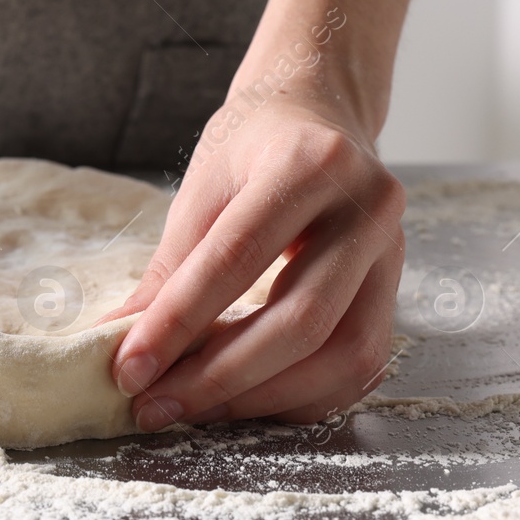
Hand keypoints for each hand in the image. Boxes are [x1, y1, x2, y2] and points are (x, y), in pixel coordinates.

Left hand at [106, 84, 404, 429]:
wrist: (320, 112)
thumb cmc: (255, 144)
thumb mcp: (202, 186)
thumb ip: (170, 267)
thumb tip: (120, 341)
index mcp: (309, 165)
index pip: (237, 260)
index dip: (178, 323)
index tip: (128, 368)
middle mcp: (366, 209)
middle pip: (301, 321)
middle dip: (219, 377)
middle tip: (154, 405)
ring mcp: (394, 252)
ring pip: (341, 356)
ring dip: (260, 397)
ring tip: (191, 408)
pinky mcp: (398, 289)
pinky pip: (358, 365)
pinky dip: (297, 395)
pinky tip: (243, 398)